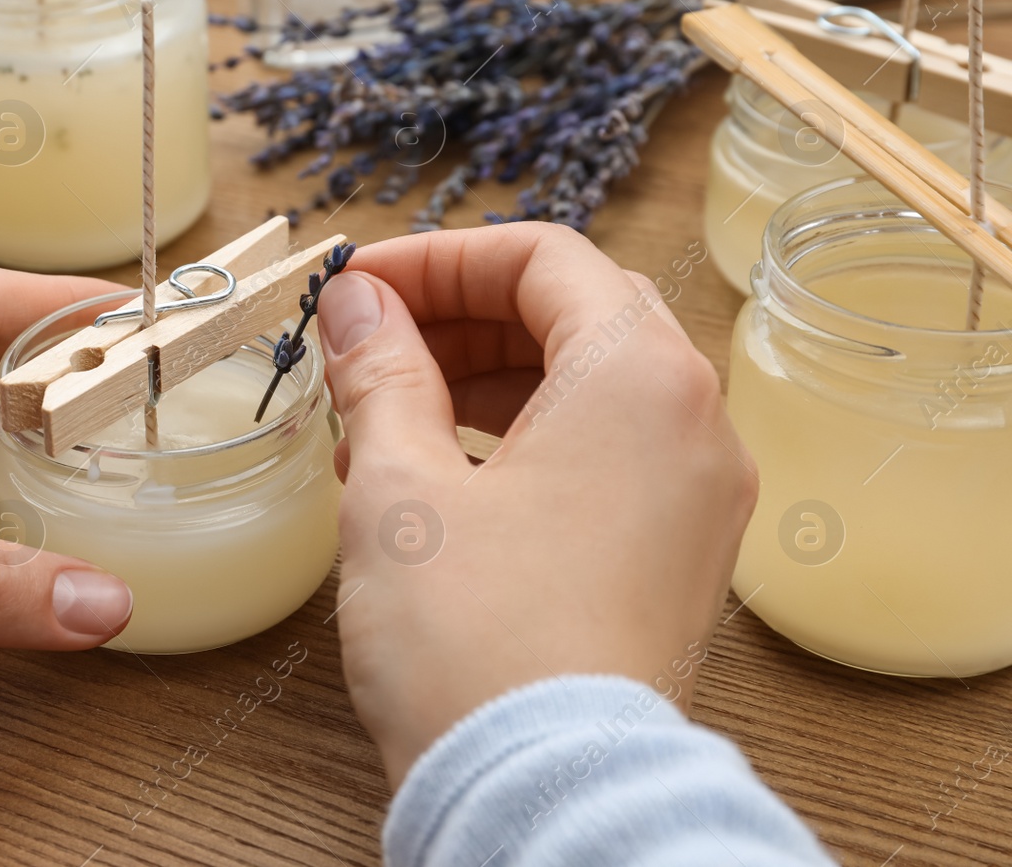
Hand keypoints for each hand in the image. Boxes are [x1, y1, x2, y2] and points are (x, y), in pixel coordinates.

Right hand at [315, 225, 755, 787]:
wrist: (547, 796)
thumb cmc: (476, 642)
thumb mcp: (400, 485)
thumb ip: (380, 371)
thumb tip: (356, 303)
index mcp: (642, 379)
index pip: (542, 257)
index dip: (435, 259)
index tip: (356, 289)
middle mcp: (695, 425)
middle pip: (572, 314)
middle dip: (456, 318)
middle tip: (364, 348)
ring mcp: (697, 496)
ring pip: (587, 386)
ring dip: (481, 382)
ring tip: (382, 420)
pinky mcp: (676, 555)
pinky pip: (604, 456)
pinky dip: (522, 442)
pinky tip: (436, 479)